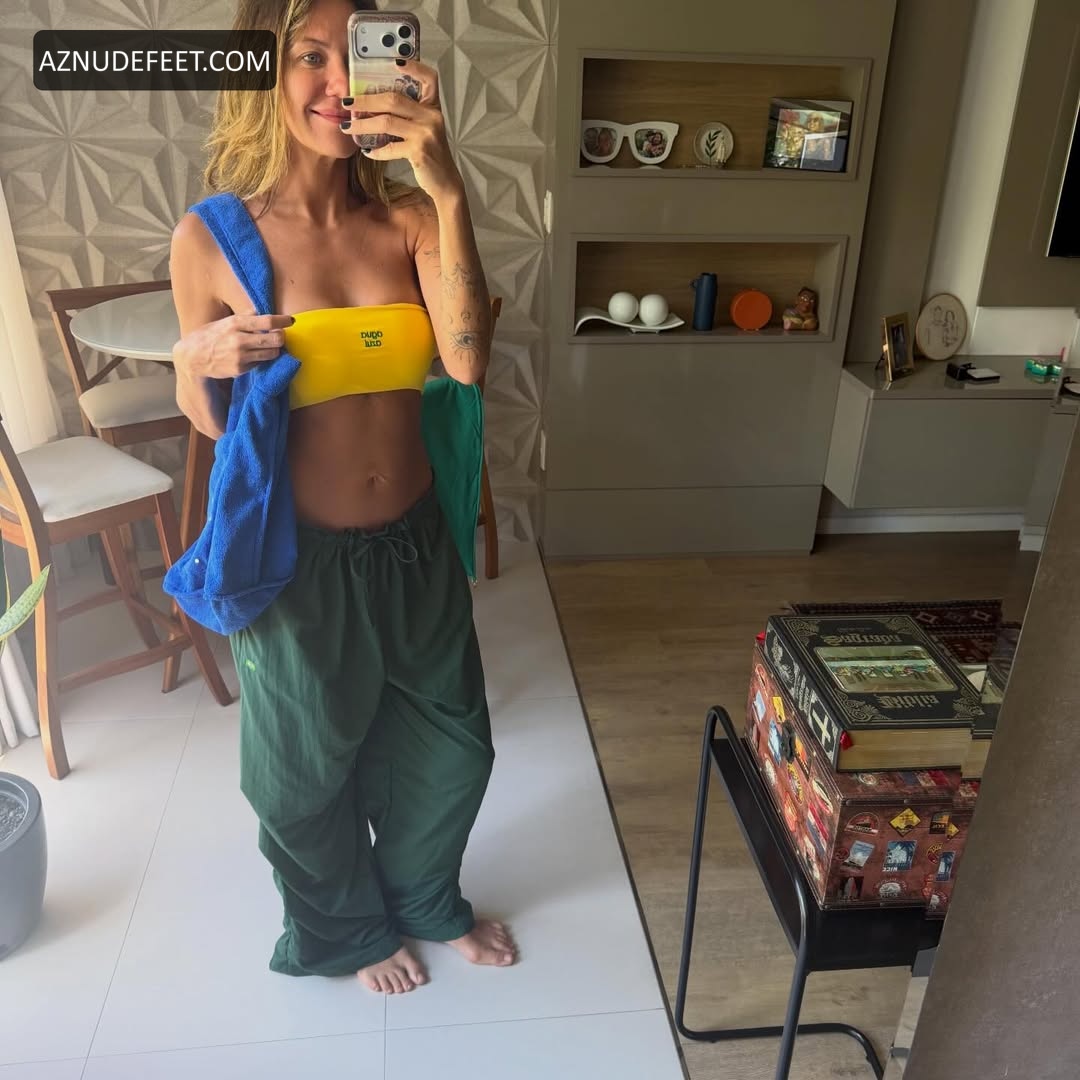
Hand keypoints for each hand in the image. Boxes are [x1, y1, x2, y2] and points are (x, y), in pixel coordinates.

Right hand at [172, 313, 294, 379]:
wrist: (192, 357)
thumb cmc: (209, 336)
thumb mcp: (224, 322)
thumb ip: (244, 317)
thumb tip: (262, 311)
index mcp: (235, 323)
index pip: (267, 321)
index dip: (283, 321)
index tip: (291, 320)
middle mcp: (239, 339)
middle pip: (275, 339)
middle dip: (281, 337)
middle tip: (280, 336)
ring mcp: (241, 356)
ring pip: (272, 353)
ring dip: (274, 349)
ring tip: (268, 346)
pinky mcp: (241, 369)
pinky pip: (260, 363)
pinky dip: (261, 359)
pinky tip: (253, 355)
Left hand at [344, 60, 463, 201]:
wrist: (445, 182)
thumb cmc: (431, 154)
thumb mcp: (425, 129)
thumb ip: (410, 115)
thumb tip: (374, 104)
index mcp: (433, 107)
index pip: (429, 79)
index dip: (414, 67)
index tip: (395, 61)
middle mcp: (432, 117)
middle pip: (393, 99)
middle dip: (366, 100)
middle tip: (348, 102)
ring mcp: (426, 134)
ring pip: (386, 122)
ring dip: (363, 124)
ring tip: (348, 127)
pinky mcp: (420, 152)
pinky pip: (390, 147)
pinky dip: (376, 150)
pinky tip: (367, 151)